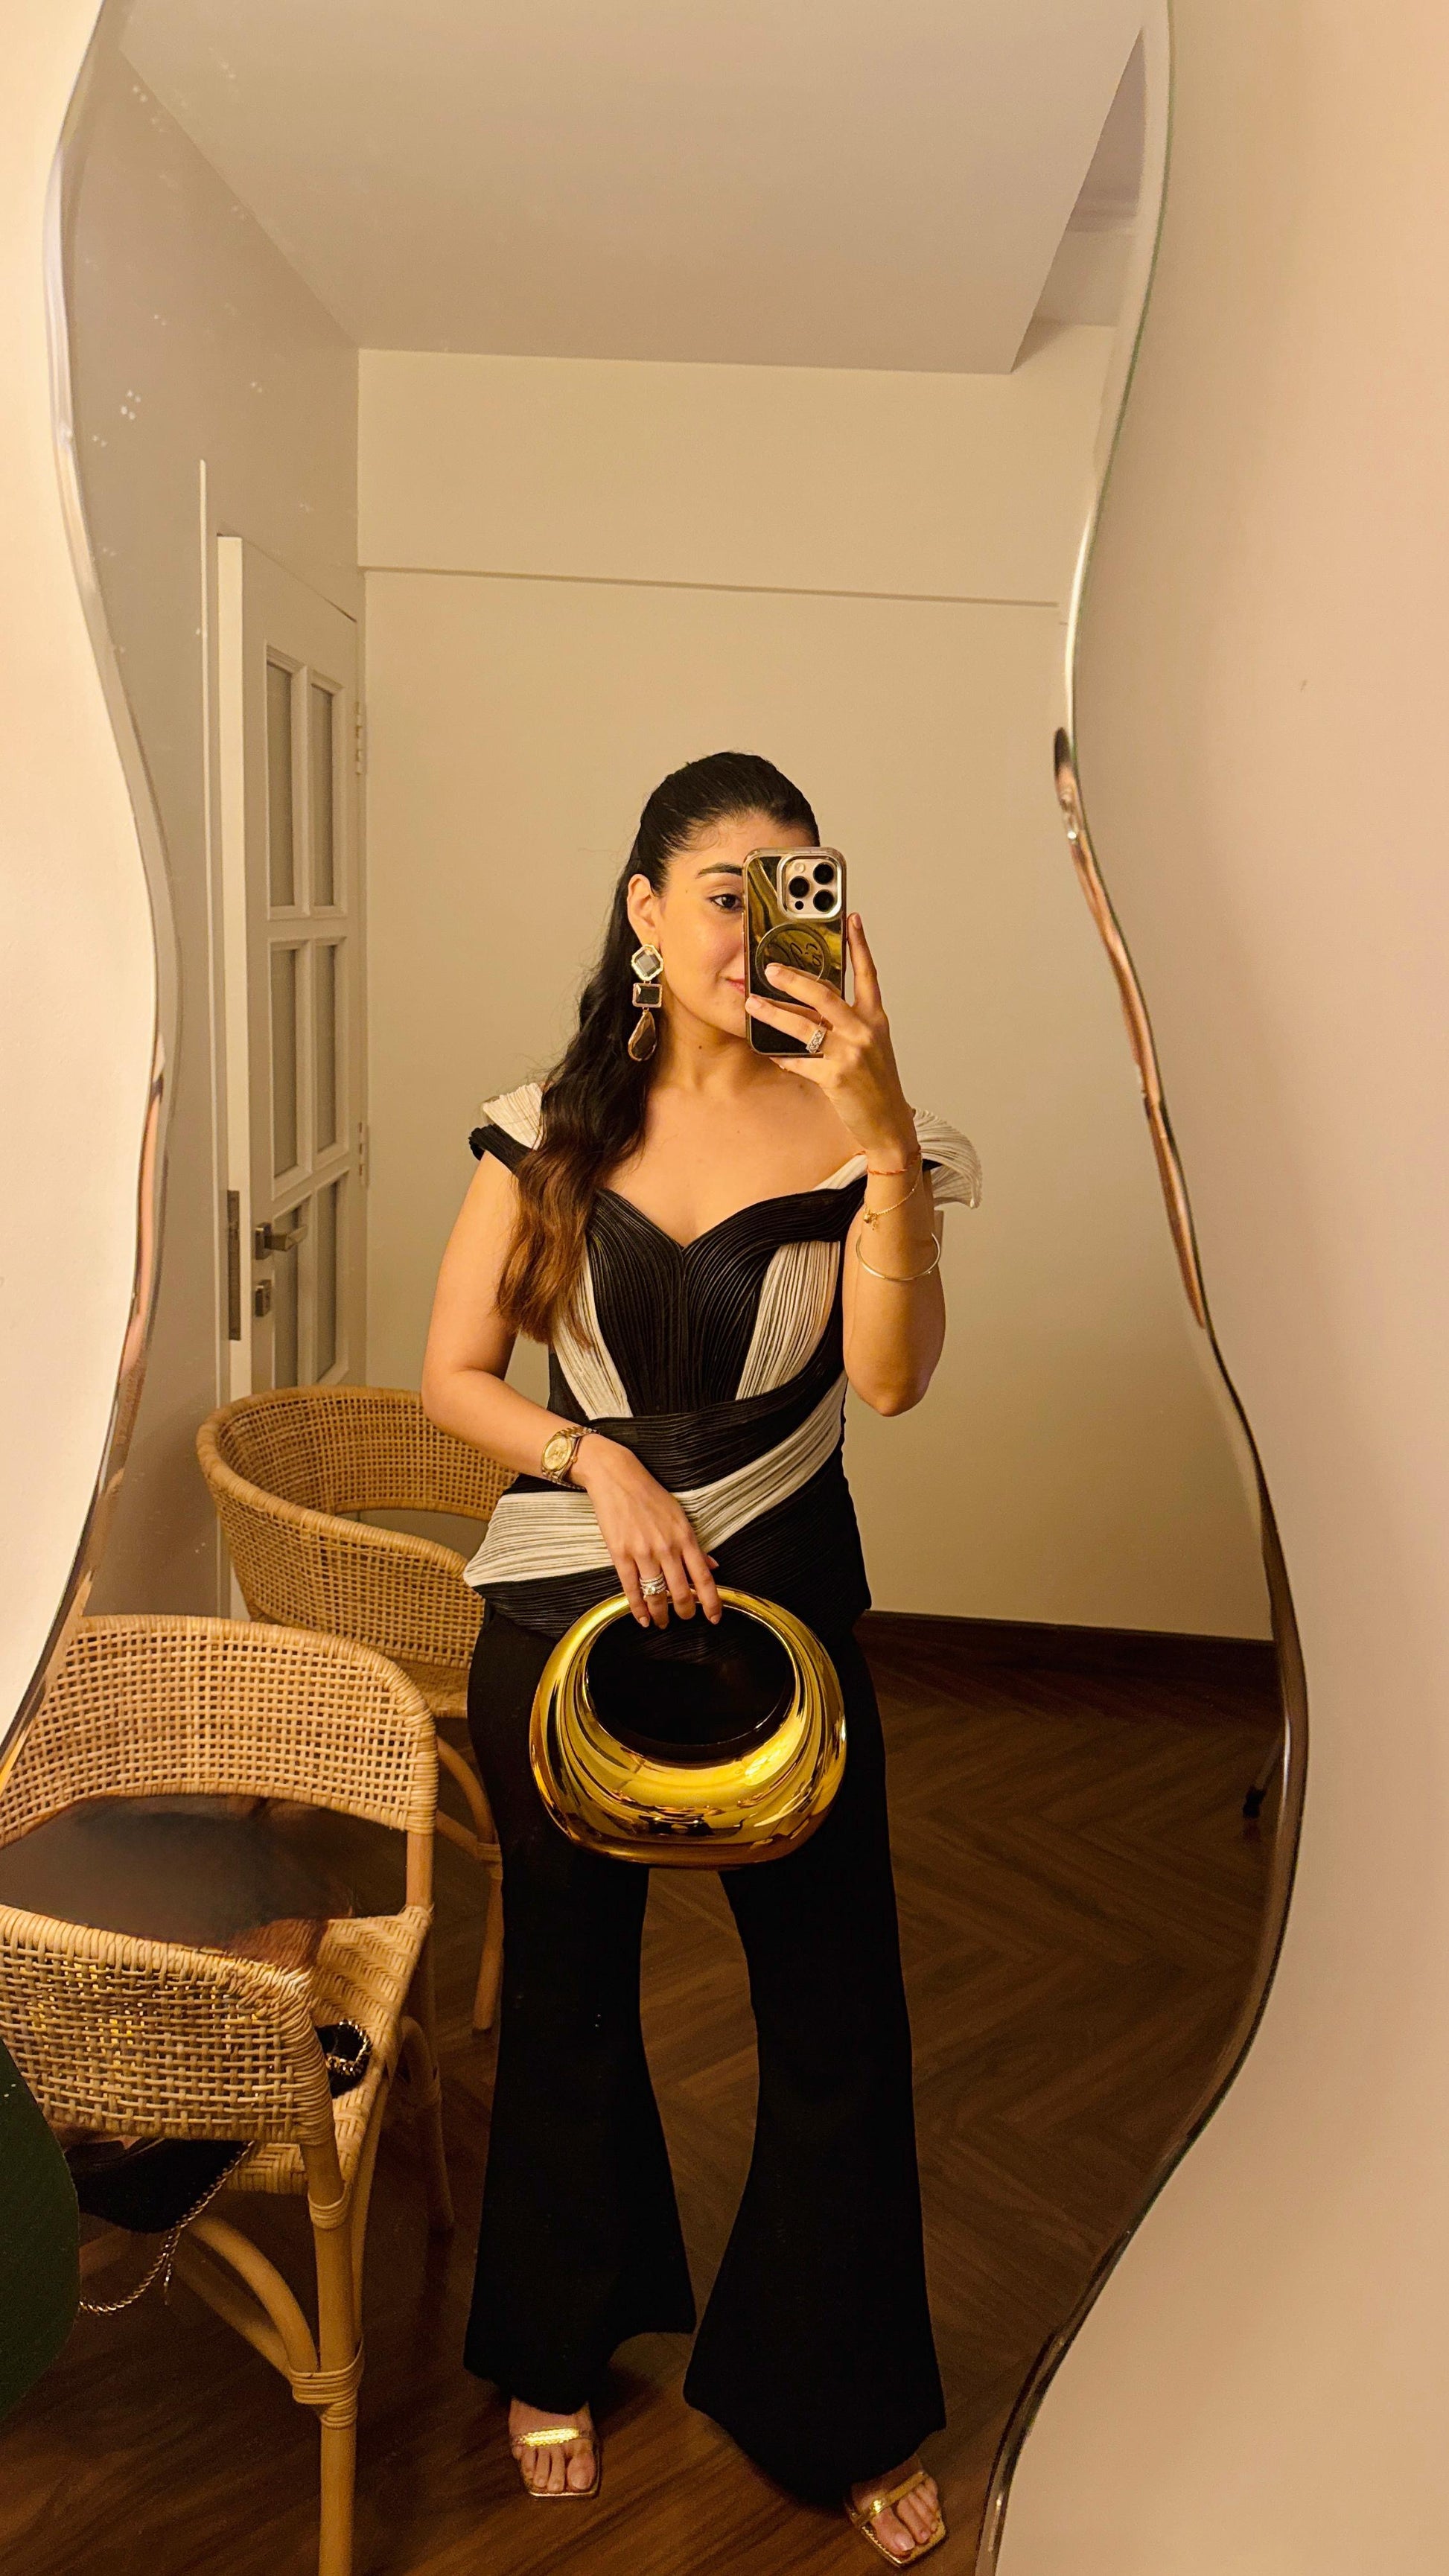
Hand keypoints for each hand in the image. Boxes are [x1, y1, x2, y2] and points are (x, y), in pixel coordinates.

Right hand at [573, 1437, 722, 1628]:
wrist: (616, 1477)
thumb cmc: (650, 1494)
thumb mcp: (680, 1515)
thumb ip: (695, 1544)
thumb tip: (712, 1565)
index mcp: (685, 1537)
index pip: (704, 1578)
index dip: (712, 1603)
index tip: (715, 1618)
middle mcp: (666, 1548)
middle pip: (681, 1593)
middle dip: (686, 1612)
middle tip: (686, 1619)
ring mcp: (642, 1552)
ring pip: (656, 1596)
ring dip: (661, 1615)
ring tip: (663, 1623)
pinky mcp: (620, 1554)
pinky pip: (631, 1590)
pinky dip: (638, 1609)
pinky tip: (642, 1619)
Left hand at [745, 913, 916, 1164]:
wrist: (888, 1122)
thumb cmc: (878, 1085)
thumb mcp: (871, 1046)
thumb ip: (849, 1023)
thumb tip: (814, 1007)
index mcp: (875, 1019)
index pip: (868, 974)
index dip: (859, 945)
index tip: (851, 920)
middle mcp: (864, 1031)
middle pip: (825, 995)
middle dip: (794, 980)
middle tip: (771, 968)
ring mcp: (850, 1053)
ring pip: (805, 1026)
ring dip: (774, 1013)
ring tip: (753, 1005)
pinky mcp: (835, 1076)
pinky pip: (799, 1061)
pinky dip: (781, 1056)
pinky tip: (768, 1051)